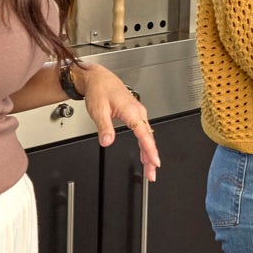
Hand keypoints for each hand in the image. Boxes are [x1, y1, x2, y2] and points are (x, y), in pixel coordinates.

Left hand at [79, 64, 158, 179]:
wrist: (98, 78)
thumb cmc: (99, 90)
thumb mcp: (98, 110)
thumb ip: (104, 127)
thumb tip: (107, 142)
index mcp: (131, 111)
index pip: (144, 134)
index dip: (150, 150)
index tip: (154, 162)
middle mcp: (138, 111)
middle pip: (149, 138)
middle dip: (152, 157)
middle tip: (152, 174)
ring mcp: (138, 113)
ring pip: (147, 136)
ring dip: (149, 153)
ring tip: (150, 169)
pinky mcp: (135, 114)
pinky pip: (144, 132)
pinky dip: (146, 145)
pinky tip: (145, 155)